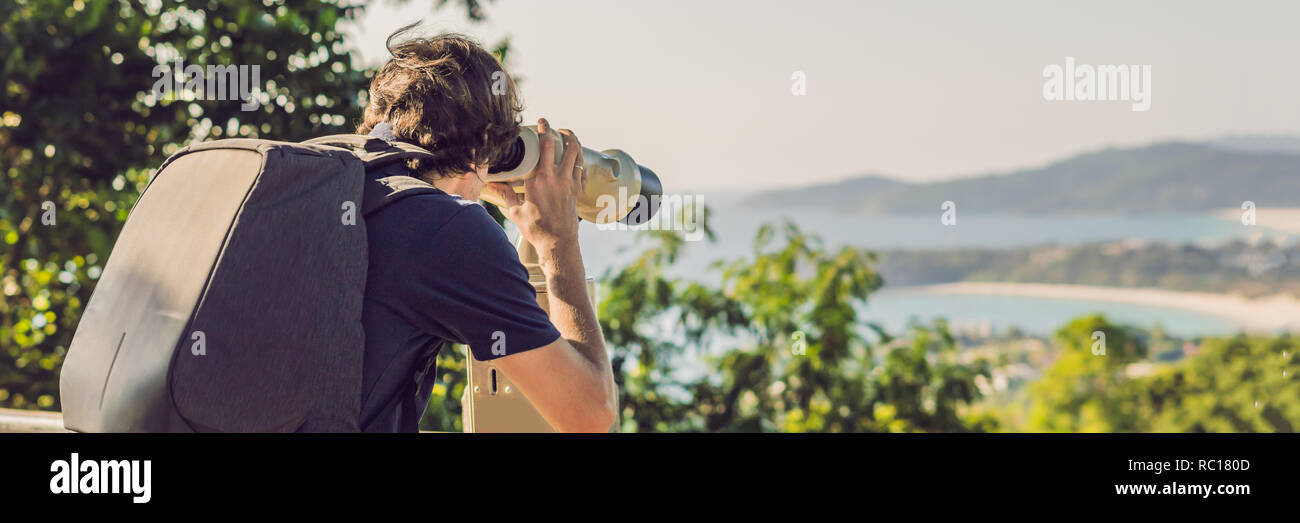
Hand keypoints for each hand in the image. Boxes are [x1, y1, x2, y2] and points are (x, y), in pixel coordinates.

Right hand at [486, 117, 585, 254]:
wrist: (557, 243)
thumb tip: (491, 184)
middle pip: (564, 145)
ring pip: (577, 154)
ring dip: (573, 141)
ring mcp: (570, 184)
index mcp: (539, 179)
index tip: (541, 121)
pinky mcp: (577, 191)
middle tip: (551, 125)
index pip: (544, 146)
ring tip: (567, 136)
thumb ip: (505, 194)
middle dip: (559, 130)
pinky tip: (574, 160)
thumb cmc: (535, 228)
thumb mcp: (515, 211)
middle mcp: (557, 178)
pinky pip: (583, 170)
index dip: (543, 130)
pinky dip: (579, 161)